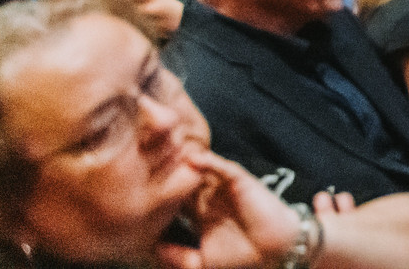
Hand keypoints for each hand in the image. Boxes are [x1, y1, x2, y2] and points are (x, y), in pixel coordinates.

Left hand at [153, 148, 300, 268]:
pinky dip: (209, 162)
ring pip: (200, 169)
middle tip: (144, 160)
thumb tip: (151, 248)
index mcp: (200, 215)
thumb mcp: (201, 263)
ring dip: (184, 161)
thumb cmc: (241, 261)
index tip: (134, 187)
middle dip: (166, 171)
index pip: (174, 199)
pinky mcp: (240, 181)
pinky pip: (223, 168)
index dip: (157, 193)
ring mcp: (224, 188)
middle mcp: (209, 198)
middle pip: (183, 179)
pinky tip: (193, 158)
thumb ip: (177, 256)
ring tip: (164, 151)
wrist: (274, 253)